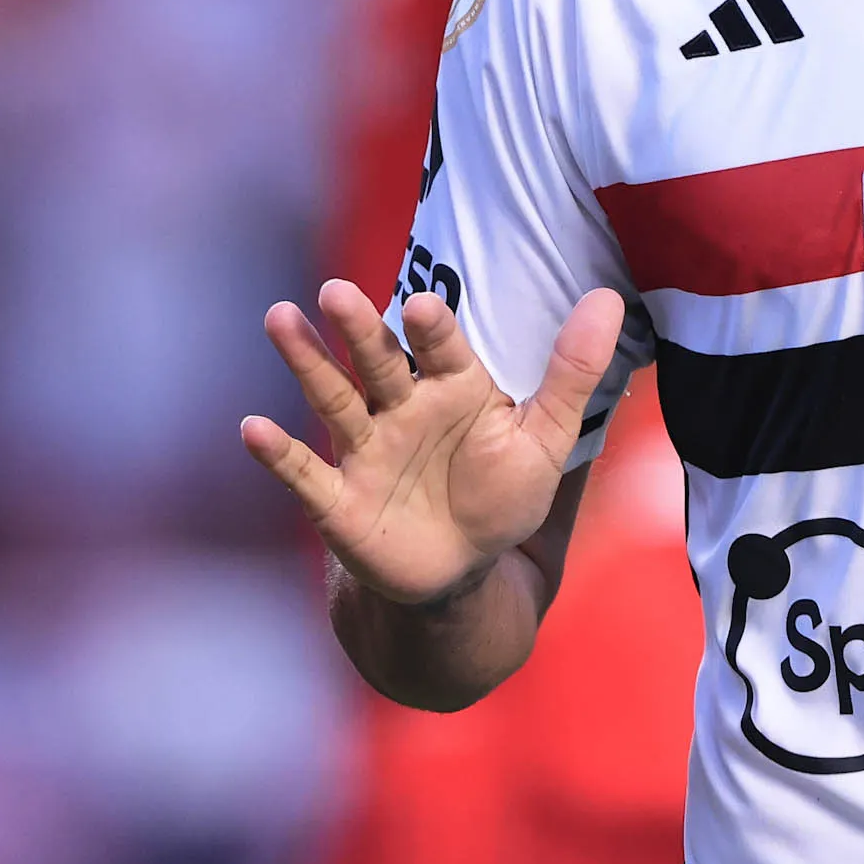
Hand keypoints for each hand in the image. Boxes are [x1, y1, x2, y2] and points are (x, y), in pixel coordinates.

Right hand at [241, 280, 622, 606]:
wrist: (461, 572)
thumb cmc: (501, 495)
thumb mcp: (544, 440)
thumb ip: (572, 374)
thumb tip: (610, 300)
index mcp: (453, 387)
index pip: (441, 350)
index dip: (432, 330)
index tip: (422, 305)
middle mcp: (401, 408)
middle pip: (376, 362)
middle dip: (356, 328)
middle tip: (335, 291)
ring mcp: (365, 450)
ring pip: (333, 400)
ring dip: (306, 362)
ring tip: (280, 318)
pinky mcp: (337, 498)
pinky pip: (304, 474)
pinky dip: (278, 454)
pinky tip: (252, 428)